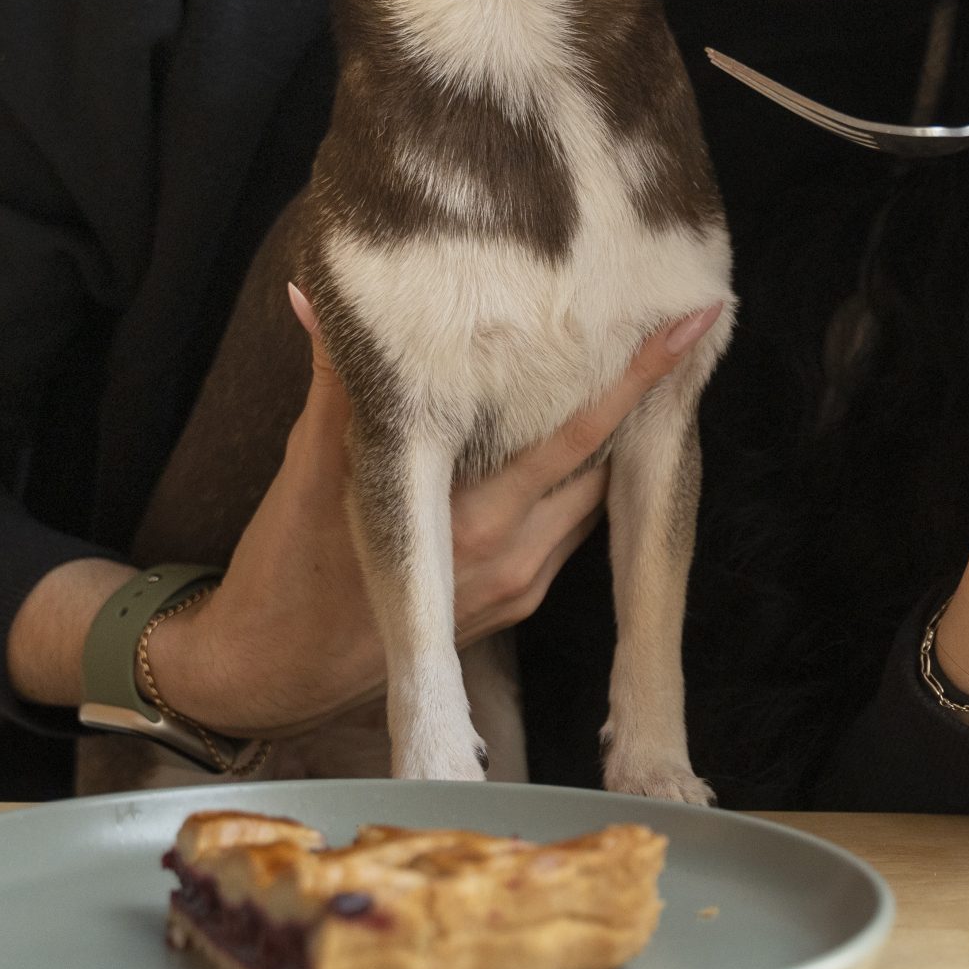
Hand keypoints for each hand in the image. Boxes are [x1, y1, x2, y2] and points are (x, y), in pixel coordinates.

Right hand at [141, 289, 723, 735]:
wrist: (276, 671)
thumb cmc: (287, 570)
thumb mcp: (306, 470)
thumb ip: (336, 384)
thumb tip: (322, 297)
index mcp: (471, 523)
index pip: (579, 437)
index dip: (639, 381)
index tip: (693, 328)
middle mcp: (512, 559)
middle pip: (605, 467)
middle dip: (635, 403)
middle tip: (657, 327)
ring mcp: (520, 587)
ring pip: (594, 501)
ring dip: (608, 446)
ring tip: (623, 374)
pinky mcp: (515, 603)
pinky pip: (571, 531)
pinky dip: (579, 484)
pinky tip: (572, 443)